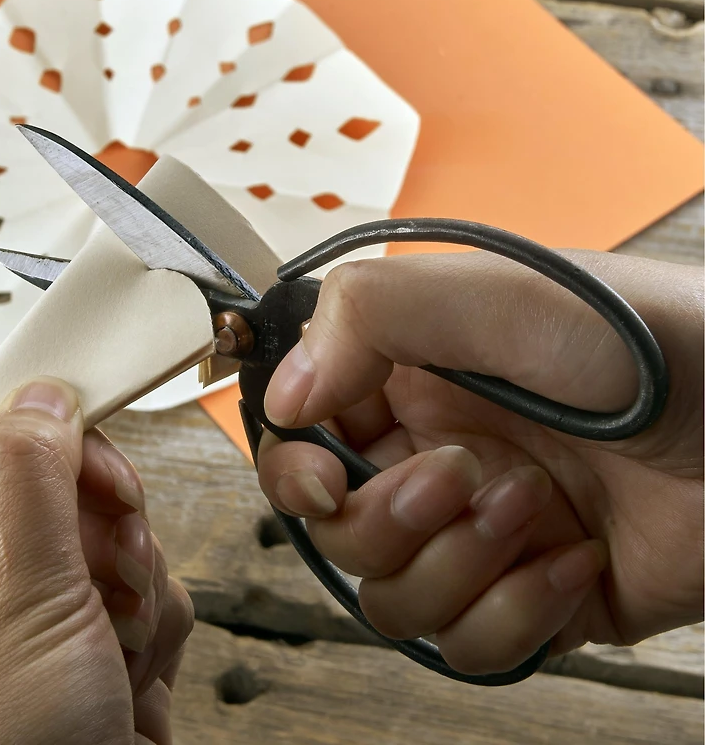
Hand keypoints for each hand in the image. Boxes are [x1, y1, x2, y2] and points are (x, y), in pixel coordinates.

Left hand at [0, 378, 192, 743]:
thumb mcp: (12, 606)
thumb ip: (27, 482)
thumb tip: (40, 397)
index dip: (53, 439)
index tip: (101, 428)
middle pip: (69, 492)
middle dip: (113, 541)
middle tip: (114, 580)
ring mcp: (33, 618)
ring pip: (122, 545)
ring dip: (141, 604)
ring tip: (113, 664)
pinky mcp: (85, 645)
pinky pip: (146, 598)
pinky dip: (152, 642)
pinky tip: (123, 692)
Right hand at [258, 252, 703, 673]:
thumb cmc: (656, 345)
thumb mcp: (507, 295)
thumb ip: (374, 315)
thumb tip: (285, 392)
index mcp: (413, 379)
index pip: (306, 432)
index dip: (295, 466)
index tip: (324, 480)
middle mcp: (437, 453)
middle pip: (339, 528)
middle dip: (391, 518)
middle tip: (463, 476)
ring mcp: (481, 531)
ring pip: (394, 597)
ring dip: (460, 564)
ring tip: (537, 507)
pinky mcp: (528, 596)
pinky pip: (470, 646)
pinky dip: (516, 615)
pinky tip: (574, 560)